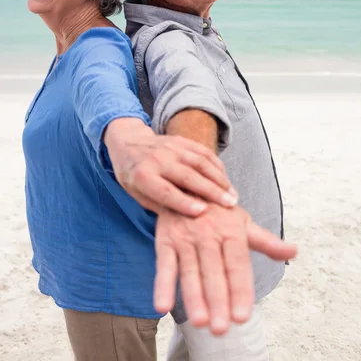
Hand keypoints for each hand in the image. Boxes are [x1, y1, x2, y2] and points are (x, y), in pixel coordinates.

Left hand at [104, 118, 237, 215]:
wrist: (128, 142)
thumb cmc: (133, 176)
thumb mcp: (137, 194)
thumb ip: (159, 205)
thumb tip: (185, 219)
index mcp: (142, 176)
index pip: (166, 191)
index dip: (184, 202)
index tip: (203, 212)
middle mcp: (158, 159)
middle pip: (188, 176)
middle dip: (211, 191)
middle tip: (230, 204)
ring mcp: (171, 147)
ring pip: (200, 162)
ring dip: (219, 179)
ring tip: (232, 194)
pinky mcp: (182, 141)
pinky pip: (203, 152)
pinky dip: (217, 166)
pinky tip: (225, 180)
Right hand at [154, 204, 296, 334]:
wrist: (187, 185)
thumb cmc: (219, 211)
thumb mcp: (243, 222)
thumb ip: (266, 241)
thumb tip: (294, 251)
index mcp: (231, 230)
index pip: (237, 265)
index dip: (240, 291)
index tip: (242, 317)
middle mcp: (208, 233)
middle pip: (214, 271)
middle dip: (217, 300)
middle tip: (221, 329)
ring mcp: (185, 237)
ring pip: (190, 271)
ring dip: (194, 297)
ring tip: (200, 322)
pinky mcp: (165, 239)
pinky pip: (164, 264)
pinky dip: (162, 285)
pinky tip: (162, 305)